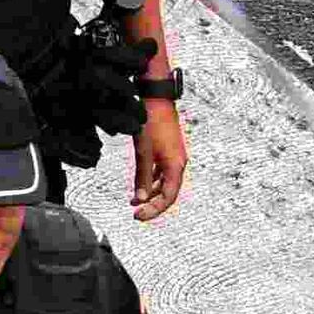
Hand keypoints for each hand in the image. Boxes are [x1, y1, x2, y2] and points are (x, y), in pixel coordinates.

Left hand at [132, 99, 188, 224]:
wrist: (156, 97)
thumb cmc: (151, 121)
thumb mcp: (143, 151)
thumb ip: (142, 176)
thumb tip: (140, 199)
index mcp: (175, 166)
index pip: (168, 197)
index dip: (154, 210)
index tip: (139, 216)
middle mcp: (178, 163)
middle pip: (168, 192)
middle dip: (152, 204)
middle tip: (137, 213)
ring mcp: (174, 157)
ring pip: (165, 183)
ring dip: (150, 193)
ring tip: (134, 201)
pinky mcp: (169, 150)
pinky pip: (162, 172)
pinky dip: (151, 181)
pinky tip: (141, 183)